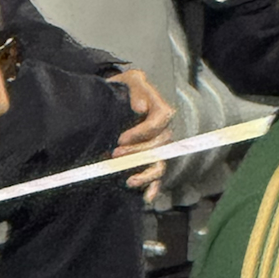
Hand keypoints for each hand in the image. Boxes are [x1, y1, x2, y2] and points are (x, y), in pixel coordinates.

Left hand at [107, 65, 175, 203]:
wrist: (115, 99)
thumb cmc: (123, 88)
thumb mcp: (128, 80)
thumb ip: (135, 88)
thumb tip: (140, 107)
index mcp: (161, 110)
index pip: (159, 123)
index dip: (142, 133)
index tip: (121, 138)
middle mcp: (163, 131)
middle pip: (159, 146)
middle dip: (137, 153)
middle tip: (114, 154)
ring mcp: (157, 147)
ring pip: (160, 164)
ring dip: (146, 174)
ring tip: (129, 181)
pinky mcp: (150, 160)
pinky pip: (157, 175)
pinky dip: (153, 187)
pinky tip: (147, 197)